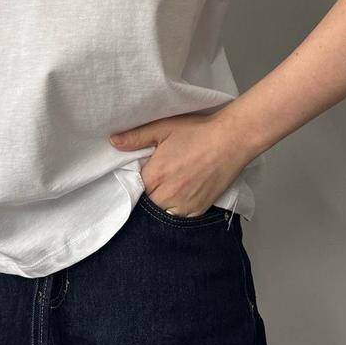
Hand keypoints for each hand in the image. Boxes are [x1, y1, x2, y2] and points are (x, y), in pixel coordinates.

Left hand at [109, 107, 250, 216]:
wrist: (231, 139)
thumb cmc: (198, 132)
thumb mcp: (163, 128)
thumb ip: (136, 137)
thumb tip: (113, 142)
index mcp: (155, 176)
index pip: (133, 189)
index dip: (136, 182)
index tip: (142, 175)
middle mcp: (168, 195)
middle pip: (146, 204)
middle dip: (148, 194)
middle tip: (157, 180)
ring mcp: (185, 204)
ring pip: (163, 214)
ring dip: (161, 204)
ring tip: (169, 187)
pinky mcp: (200, 209)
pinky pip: (181, 217)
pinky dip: (178, 209)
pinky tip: (182, 194)